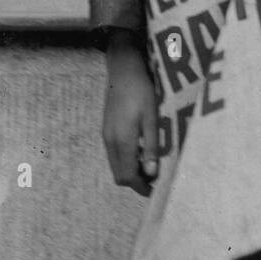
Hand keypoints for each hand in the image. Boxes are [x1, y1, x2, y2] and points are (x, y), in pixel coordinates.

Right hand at [102, 33, 158, 196]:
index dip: (140, 187)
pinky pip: (114, 153)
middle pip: (119, 174)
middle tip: (153, 178)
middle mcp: (110, 142)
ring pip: (116, 164)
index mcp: (122, 141)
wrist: (123, 70)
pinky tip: (140, 149)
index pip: (127, 176)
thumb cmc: (142, 91)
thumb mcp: (151, 118)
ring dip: (130, 170)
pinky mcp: (106, 128)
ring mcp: (106, 135)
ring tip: (149, 164)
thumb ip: (151, 146)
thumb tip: (151, 173)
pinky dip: (125, 159)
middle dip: (135, 181)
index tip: (154, 189)